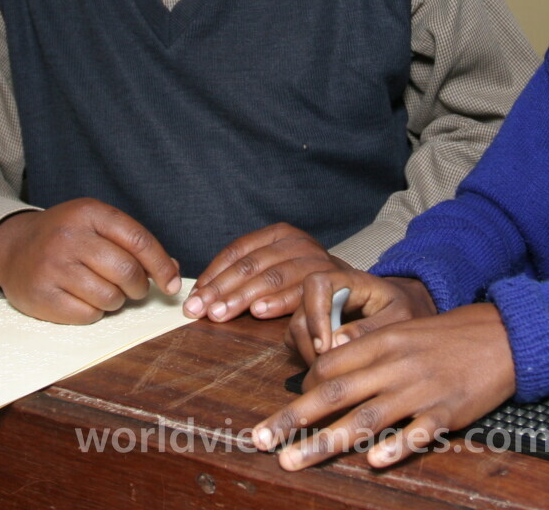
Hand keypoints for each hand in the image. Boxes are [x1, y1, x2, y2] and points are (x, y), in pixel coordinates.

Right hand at [0, 198, 180, 323]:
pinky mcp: (42, 295)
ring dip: (115, 300)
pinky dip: (93, 312)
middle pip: (127, 272)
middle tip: (133, 288)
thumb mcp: (96, 225)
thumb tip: (173, 270)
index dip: (161, 266)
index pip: (138, 240)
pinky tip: (82, 298)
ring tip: (102, 290)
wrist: (11, 247)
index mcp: (89, 213)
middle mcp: (69, 237)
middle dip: (139, 287)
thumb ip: (132, 243)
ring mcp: (53, 267)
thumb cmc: (64, 237)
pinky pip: (87, 315)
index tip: (172, 284)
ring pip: (109, 297)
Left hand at [184, 222, 345, 321]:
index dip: (213, 275)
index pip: (237, 252)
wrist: (354, 287)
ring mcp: (314, 259)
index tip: (194, 298)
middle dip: (221, 290)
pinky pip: (299, 292)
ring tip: (220, 314)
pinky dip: (277, 302)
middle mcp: (296, 242)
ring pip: (270, 277)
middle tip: (200, 311)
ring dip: (242, 298)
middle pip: (250, 265)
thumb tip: (202, 297)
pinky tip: (258, 312)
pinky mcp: (330, 279)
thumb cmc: (304, 281)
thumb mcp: (276, 268)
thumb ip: (245, 276)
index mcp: (278, 234)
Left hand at [254, 303, 515, 471]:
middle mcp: (394, 365)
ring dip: (326, 441)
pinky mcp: (449, 410)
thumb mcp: (401, 334)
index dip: (303, 390)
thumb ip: (365, 352)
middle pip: (335, 392)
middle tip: (260, 439)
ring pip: (367, 417)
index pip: (329, 366)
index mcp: (381, 343)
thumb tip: (324, 374)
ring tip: (294, 459)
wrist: (501, 335)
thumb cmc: (443, 339)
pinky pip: (419, 431)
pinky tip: (375, 463)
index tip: (285, 413)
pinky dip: (396, 447)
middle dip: (293, 418)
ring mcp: (421, 389)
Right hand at [284, 271, 436, 363]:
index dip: (315, 313)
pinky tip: (331, 370)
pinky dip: (307, 358)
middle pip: (301, 313)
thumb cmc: (407, 310)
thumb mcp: (400, 317)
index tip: (325, 346)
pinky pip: (298, 343)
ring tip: (334, 373)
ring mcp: (318, 310)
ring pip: (295, 331)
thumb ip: (373, 327)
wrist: (410, 313)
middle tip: (332, 370)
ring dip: (308, 355)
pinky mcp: (315, 328)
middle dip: (311, 345)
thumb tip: (337, 343)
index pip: (317, 284)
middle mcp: (327, 293)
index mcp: (349, 281)